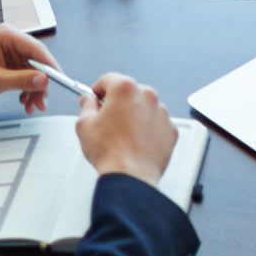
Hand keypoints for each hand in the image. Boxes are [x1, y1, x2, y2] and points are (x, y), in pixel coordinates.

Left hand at [0, 25, 53, 111]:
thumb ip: (22, 79)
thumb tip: (45, 80)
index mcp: (7, 36)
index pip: (36, 49)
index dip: (50, 66)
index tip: (60, 81)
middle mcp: (11, 41)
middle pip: (37, 61)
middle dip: (42, 83)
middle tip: (43, 101)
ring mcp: (11, 53)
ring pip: (34, 72)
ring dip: (35, 90)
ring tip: (33, 107)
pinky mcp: (10, 65)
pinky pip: (26, 77)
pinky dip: (28, 90)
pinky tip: (24, 102)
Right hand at [76, 72, 177, 186]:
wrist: (130, 175)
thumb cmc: (109, 152)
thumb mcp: (84, 125)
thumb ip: (86, 106)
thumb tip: (88, 100)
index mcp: (125, 89)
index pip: (109, 79)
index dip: (99, 89)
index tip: (96, 97)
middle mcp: (147, 96)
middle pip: (129, 92)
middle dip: (118, 102)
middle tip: (108, 120)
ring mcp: (161, 112)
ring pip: (145, 108)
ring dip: (135, 116)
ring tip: (122, 135)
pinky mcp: (170, 129)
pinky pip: (157, 124)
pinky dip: (148, 130)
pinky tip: (136, 143)